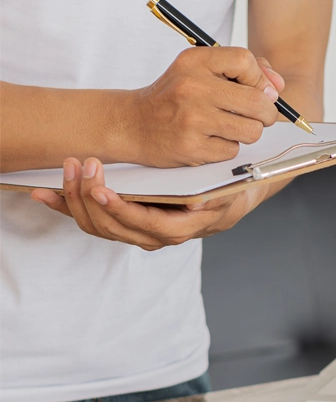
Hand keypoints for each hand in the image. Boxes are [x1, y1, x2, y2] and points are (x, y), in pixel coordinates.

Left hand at [31, 157, 266, 249]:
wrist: (224, 201)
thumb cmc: (224, 193)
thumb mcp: (226, 193)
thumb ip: (212, 199)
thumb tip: (196, 205)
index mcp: (176, 230)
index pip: (141, 225)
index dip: (119, 210)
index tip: (102, 188)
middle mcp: (151, 236)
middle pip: (109, 226)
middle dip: (90, 196)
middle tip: (84, 164)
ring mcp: (132, 231)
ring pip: (94, 224)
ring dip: (75, 197)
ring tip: (69, 167)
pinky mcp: (119, 222)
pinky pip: (88, 219)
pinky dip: (64, 206)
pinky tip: (44, 193)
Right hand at [121, 48, 286, 167]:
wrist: (132, 124)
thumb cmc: (175, 96)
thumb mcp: (200, 70)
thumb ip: (243, 70)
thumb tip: (278, 87)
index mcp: (195, 61)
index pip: (246, 61)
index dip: (260, 79)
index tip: (257, 89)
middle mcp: (193, 87)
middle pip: (258, 101)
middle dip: (267, 112)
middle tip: (258, 115)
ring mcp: (192, 119)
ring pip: (252, 130)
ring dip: (248, 131)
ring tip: (229, 127)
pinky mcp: (192, 148)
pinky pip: (233, 150)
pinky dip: (227, 148)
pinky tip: (209, 140)